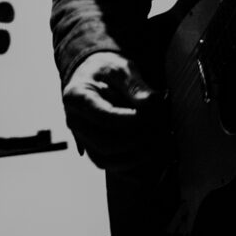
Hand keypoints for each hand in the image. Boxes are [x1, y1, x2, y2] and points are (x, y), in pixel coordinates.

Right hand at [61, 49, 159, 171]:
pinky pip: (110, 166)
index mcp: (76, 97)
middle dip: (138, 140)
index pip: (104, 117)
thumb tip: (152, 105)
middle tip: (162, 129)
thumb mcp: (122, 69)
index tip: (153, 115)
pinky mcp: (93, 149)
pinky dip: (132, 167)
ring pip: (106, 160)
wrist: (95, 76)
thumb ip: (136, 86)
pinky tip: (153, 158)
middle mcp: (74, 121)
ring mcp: (81, 138)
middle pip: (105, 143)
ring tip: (159, 142)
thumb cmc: (108, 70)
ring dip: (136, 157)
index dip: (131, 121)